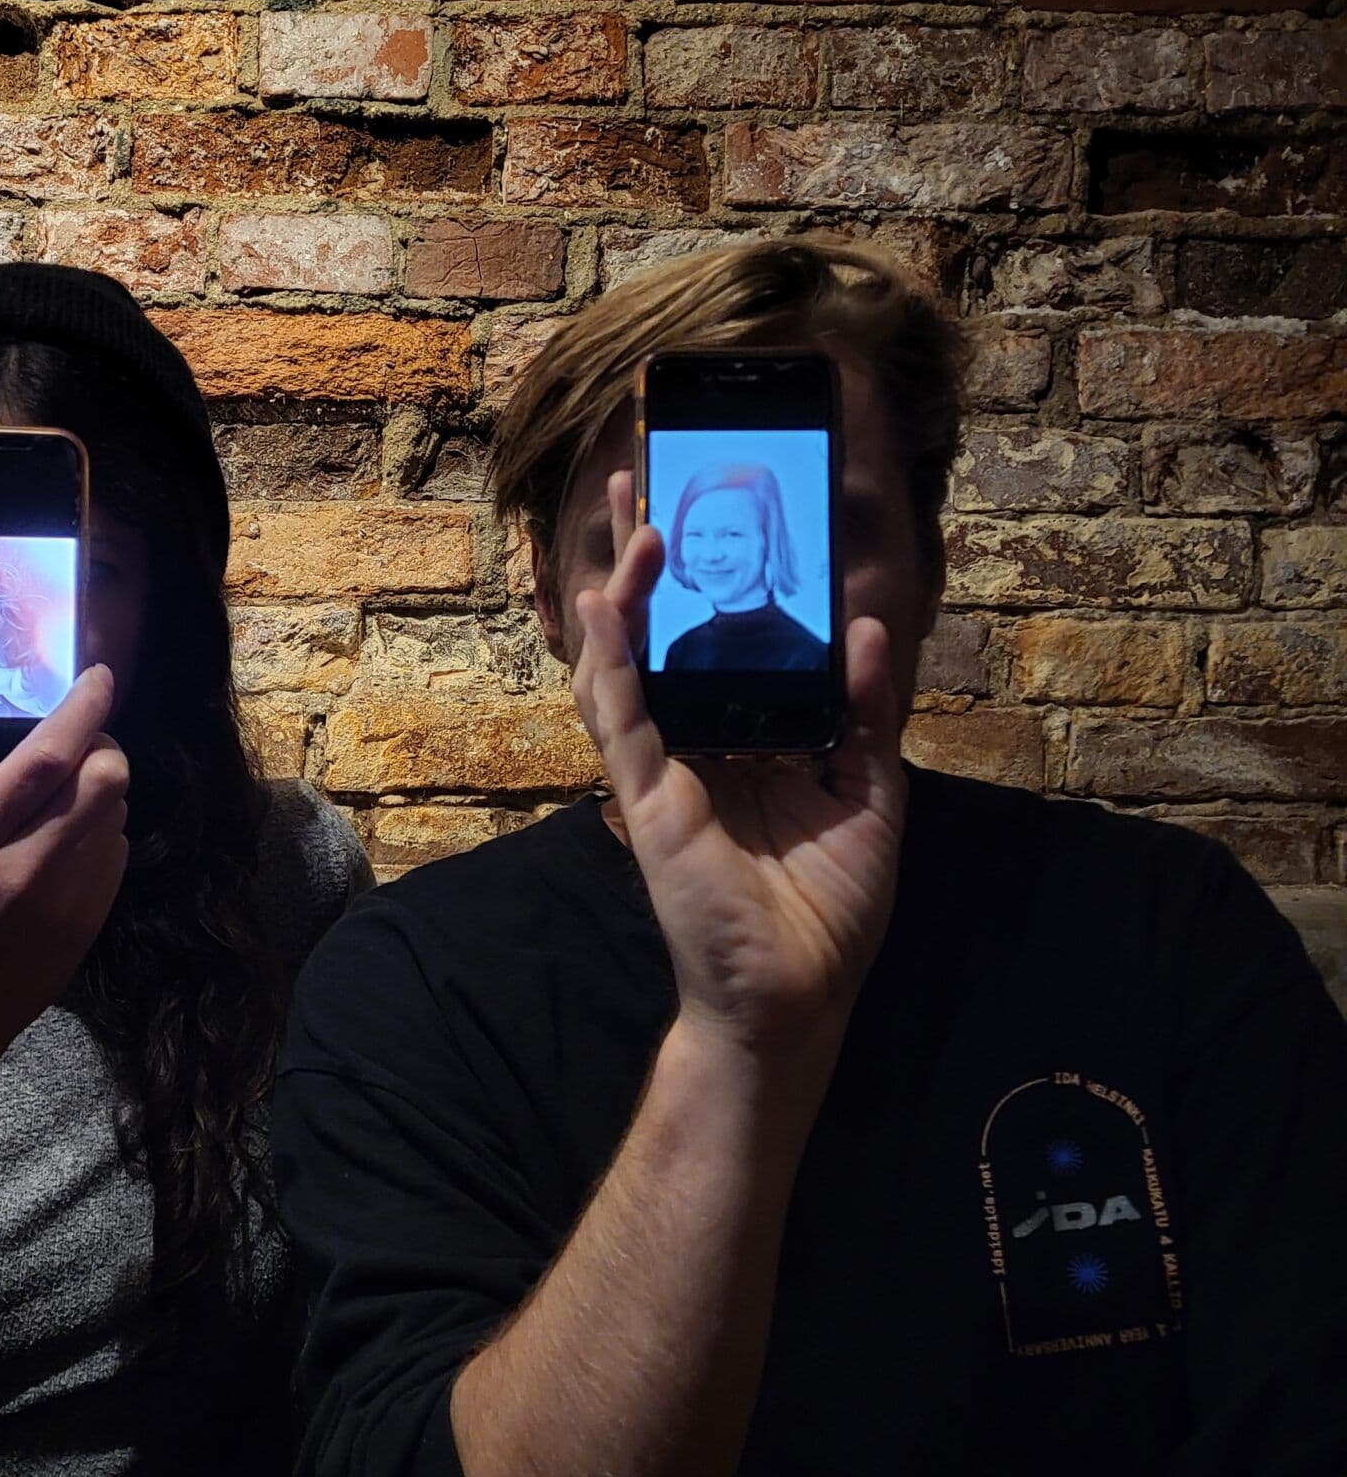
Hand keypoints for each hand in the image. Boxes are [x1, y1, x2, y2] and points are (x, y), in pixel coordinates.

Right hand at [0, 664, 129, 1087]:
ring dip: (102, 788)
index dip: (84, 708)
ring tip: (69, 787)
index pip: (46, 757)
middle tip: (79, 738)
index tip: (98, 676)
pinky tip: (70, 836)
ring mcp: (63, 900)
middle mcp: (23, 867)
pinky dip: (102, 832)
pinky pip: (117, 855)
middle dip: (102, 743)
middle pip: (104, 779)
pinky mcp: (86, 926)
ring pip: (117, 813)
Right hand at [571, 469, 904, 1056]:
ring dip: (624, 589)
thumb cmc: (828, 910)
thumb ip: (863, 709)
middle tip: (633, 479)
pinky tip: (608, 606)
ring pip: (626, 662)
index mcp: (741, 743)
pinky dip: (612, 659)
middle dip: (639, 558)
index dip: (701, 579)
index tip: (703, 509)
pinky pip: (622, 718)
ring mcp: (663, 772)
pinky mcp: (648, 799)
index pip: (710, 643)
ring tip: (635, 519)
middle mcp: (693, 748)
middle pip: (655, 635)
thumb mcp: (868, 790)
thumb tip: (867, 625)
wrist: (801, 997)